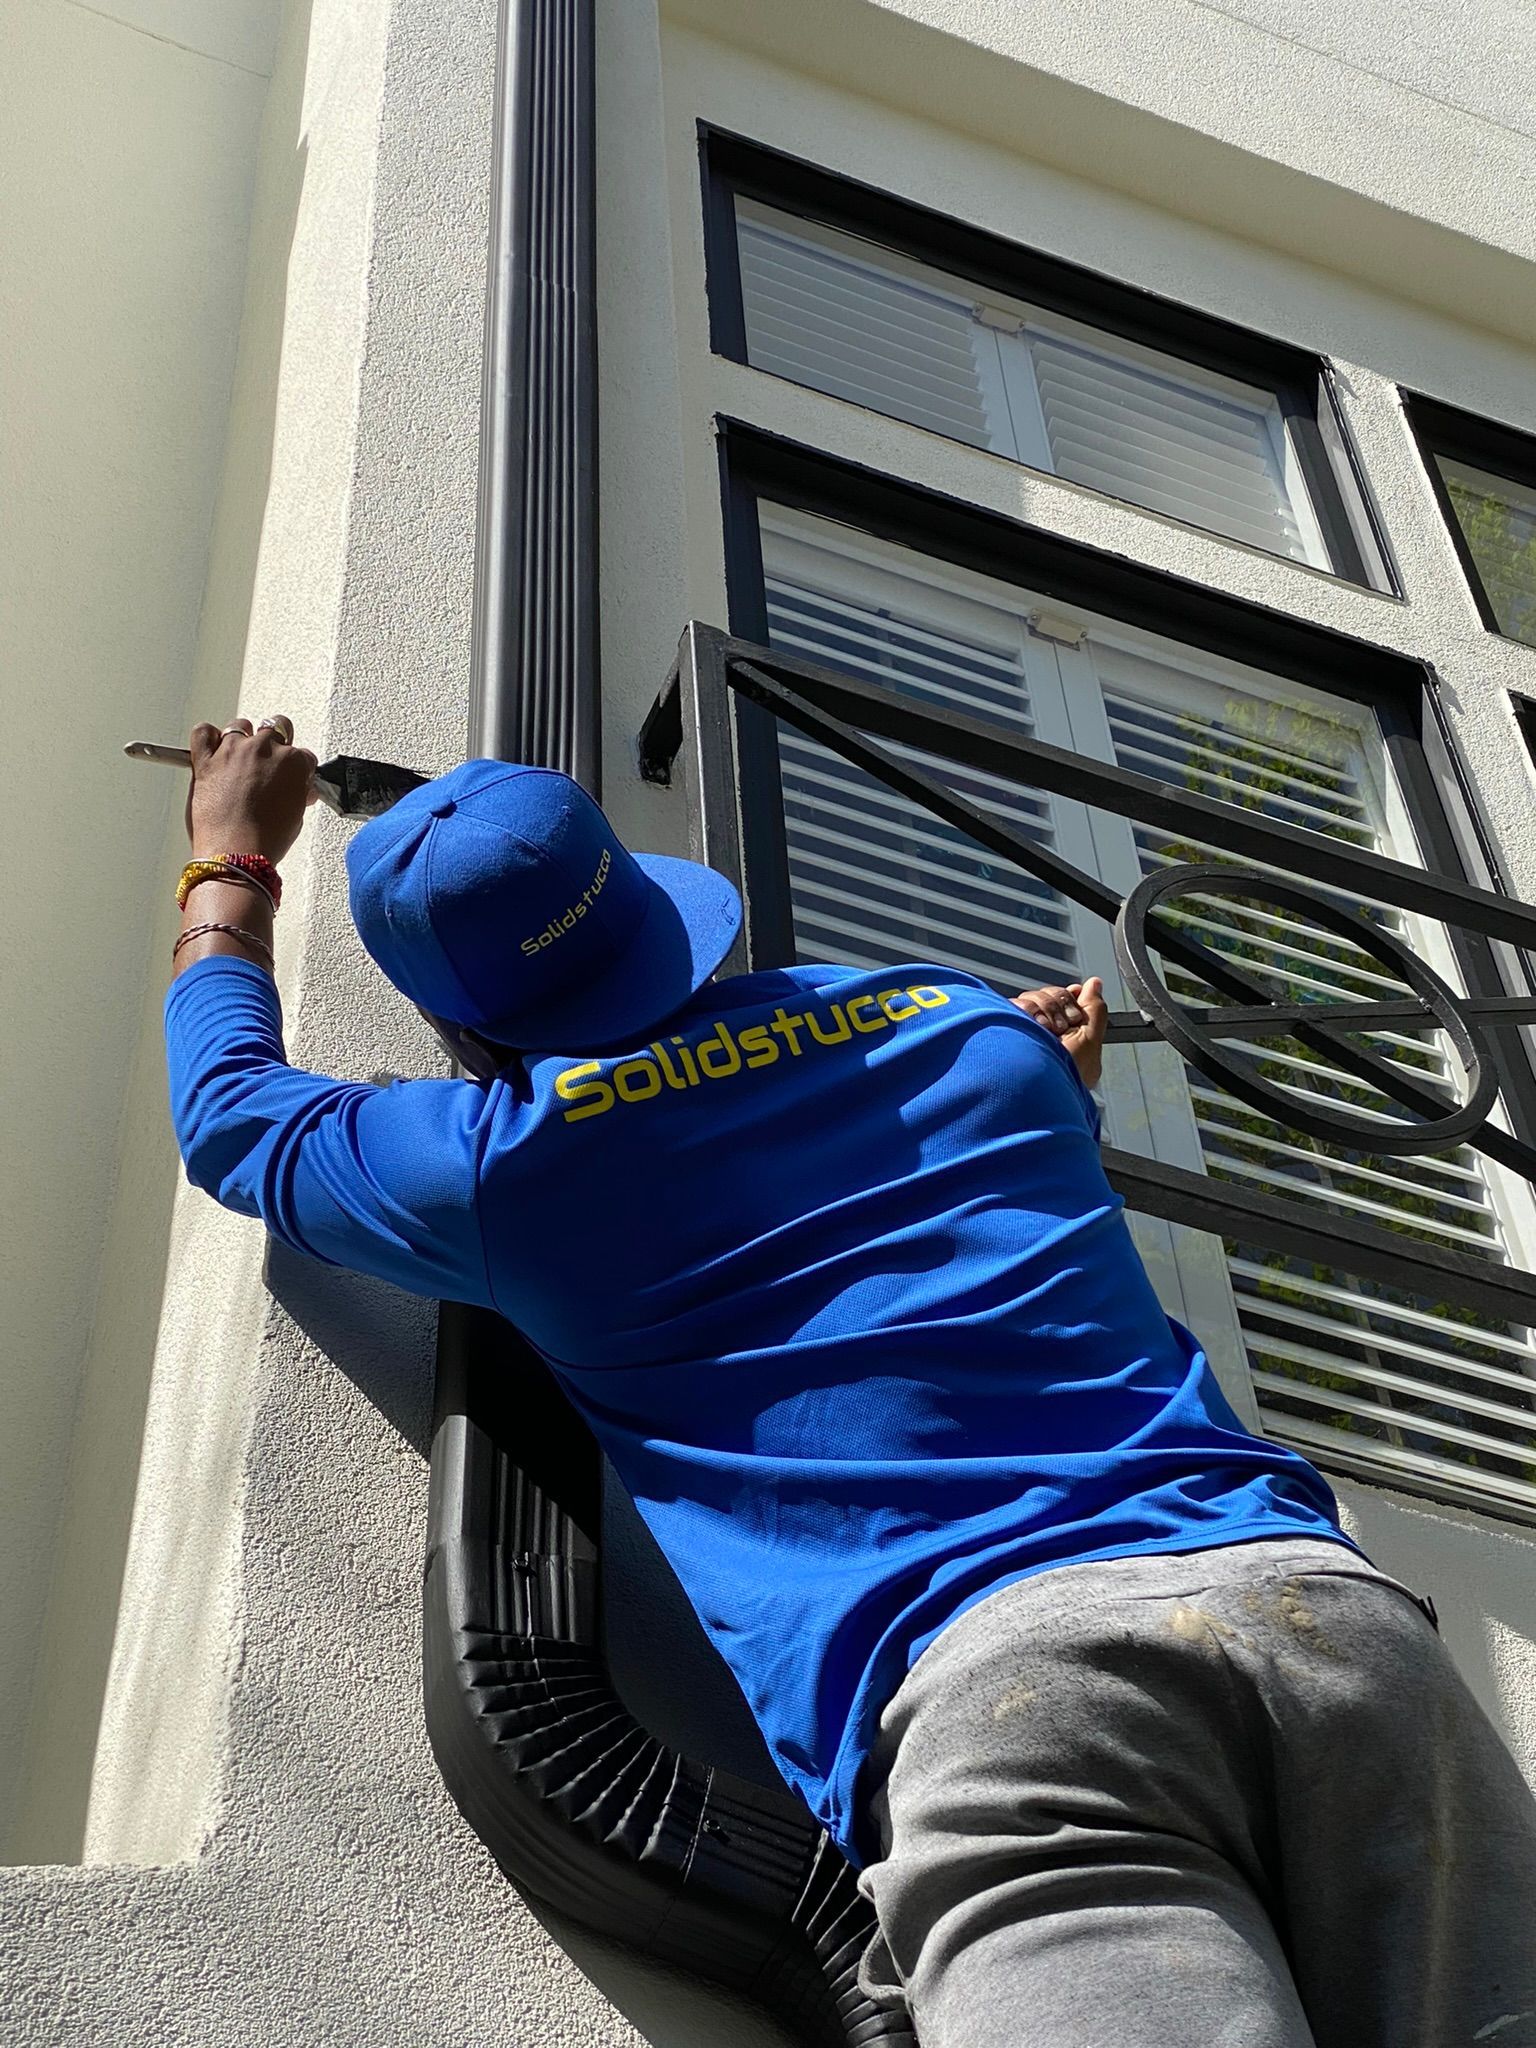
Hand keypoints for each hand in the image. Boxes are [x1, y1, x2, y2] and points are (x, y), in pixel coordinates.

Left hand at [185, 717, 317, 862]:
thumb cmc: (265, 840)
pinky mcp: (206, 759)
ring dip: (242, 740)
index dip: (296, 768)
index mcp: (292, 761)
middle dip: (274, 746)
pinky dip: (208, 736)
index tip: (290, 779)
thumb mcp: (295, 816)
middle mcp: (264, 748)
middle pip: (275, 728)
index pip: (302, 754)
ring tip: (239, 762)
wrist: (235, 854)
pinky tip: (214, 749)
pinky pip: (203, 731)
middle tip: (267, 767)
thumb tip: (296, 788)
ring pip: (240, 726)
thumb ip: (297, 792)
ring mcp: (233, 751)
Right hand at [1011, 976, 1107, 1089]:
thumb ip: (1096, 1008)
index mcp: (1070, 1037)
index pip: (1070, 1002)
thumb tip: (1094, 984)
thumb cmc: (1065, 1074)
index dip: (1072, 999)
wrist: (1036, 1081)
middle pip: (1054, 995)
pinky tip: (1033, 1026)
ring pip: (1036, 996)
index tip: (1073, 1009)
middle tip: (1062, 1026)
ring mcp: (1027, 1030)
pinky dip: (1028, 1010)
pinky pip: (1017, 1002)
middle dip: (1061, 1005)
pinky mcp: (1008, 1028)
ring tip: (1047, 1030)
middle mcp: (1048, 1032)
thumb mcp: (1091, 1039)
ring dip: (1046, 1009)